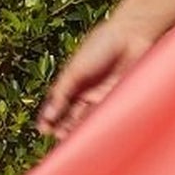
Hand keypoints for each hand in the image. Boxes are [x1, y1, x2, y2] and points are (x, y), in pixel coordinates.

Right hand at [35, 12, 158, 141]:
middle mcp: (86, 91)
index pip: (57, 105)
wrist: (132, 36)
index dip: (49, 118)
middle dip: (64, 128)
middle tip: (59, 138)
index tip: (42, 129)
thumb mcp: (76, 69)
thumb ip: (62, 92)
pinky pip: (105, 116)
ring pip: (88, 119)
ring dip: (79, 130)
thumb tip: (48, 115)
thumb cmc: (101, 46)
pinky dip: (97, 125)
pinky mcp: (118, 99)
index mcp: (72, 81)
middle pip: (71, 116)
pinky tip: (91, 133)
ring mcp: (102, 97)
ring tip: (72, 138)